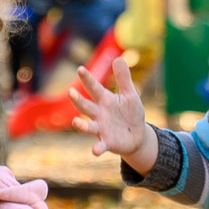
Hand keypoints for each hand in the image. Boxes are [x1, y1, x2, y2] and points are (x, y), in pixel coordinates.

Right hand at [68, 54, 153, 171]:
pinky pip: (100, 145)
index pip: (94, 88)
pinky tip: (94, 151)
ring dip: (81, 125)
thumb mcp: (130, 94)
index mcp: (104, 100)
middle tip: (71, 92)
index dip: (87, 79)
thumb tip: (118, 58)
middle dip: (78, 100)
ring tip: (75, 122)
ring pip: (88, 126)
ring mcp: (101, 128)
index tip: (80, 69)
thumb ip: (123, 78)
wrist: (137, 136)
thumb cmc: (130, 113)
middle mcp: (99, 114)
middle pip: (85, 106)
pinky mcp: (107, 142)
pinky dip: (97, 148)